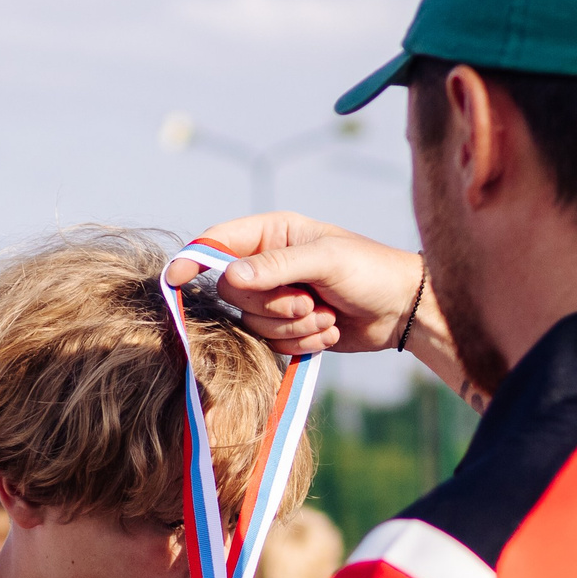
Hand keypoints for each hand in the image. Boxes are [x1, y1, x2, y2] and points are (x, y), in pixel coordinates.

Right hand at [168, 212, 430, 357]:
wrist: (402, 310)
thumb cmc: (370, 271)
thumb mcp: (325, 260)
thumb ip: (275, 267)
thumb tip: (228, 277)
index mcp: (273, 233)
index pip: (219, 243)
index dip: (195, 260)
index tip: (175, 280)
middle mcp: (268, 265)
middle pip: (234, 294)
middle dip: (273, 305)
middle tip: (308, 301)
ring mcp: (277, 299)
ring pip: (254, 324)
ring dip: (294, 327)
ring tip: (327, 316)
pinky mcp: (287, 329)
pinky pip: (274, 344)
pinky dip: (304, 342)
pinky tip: (330, 331)